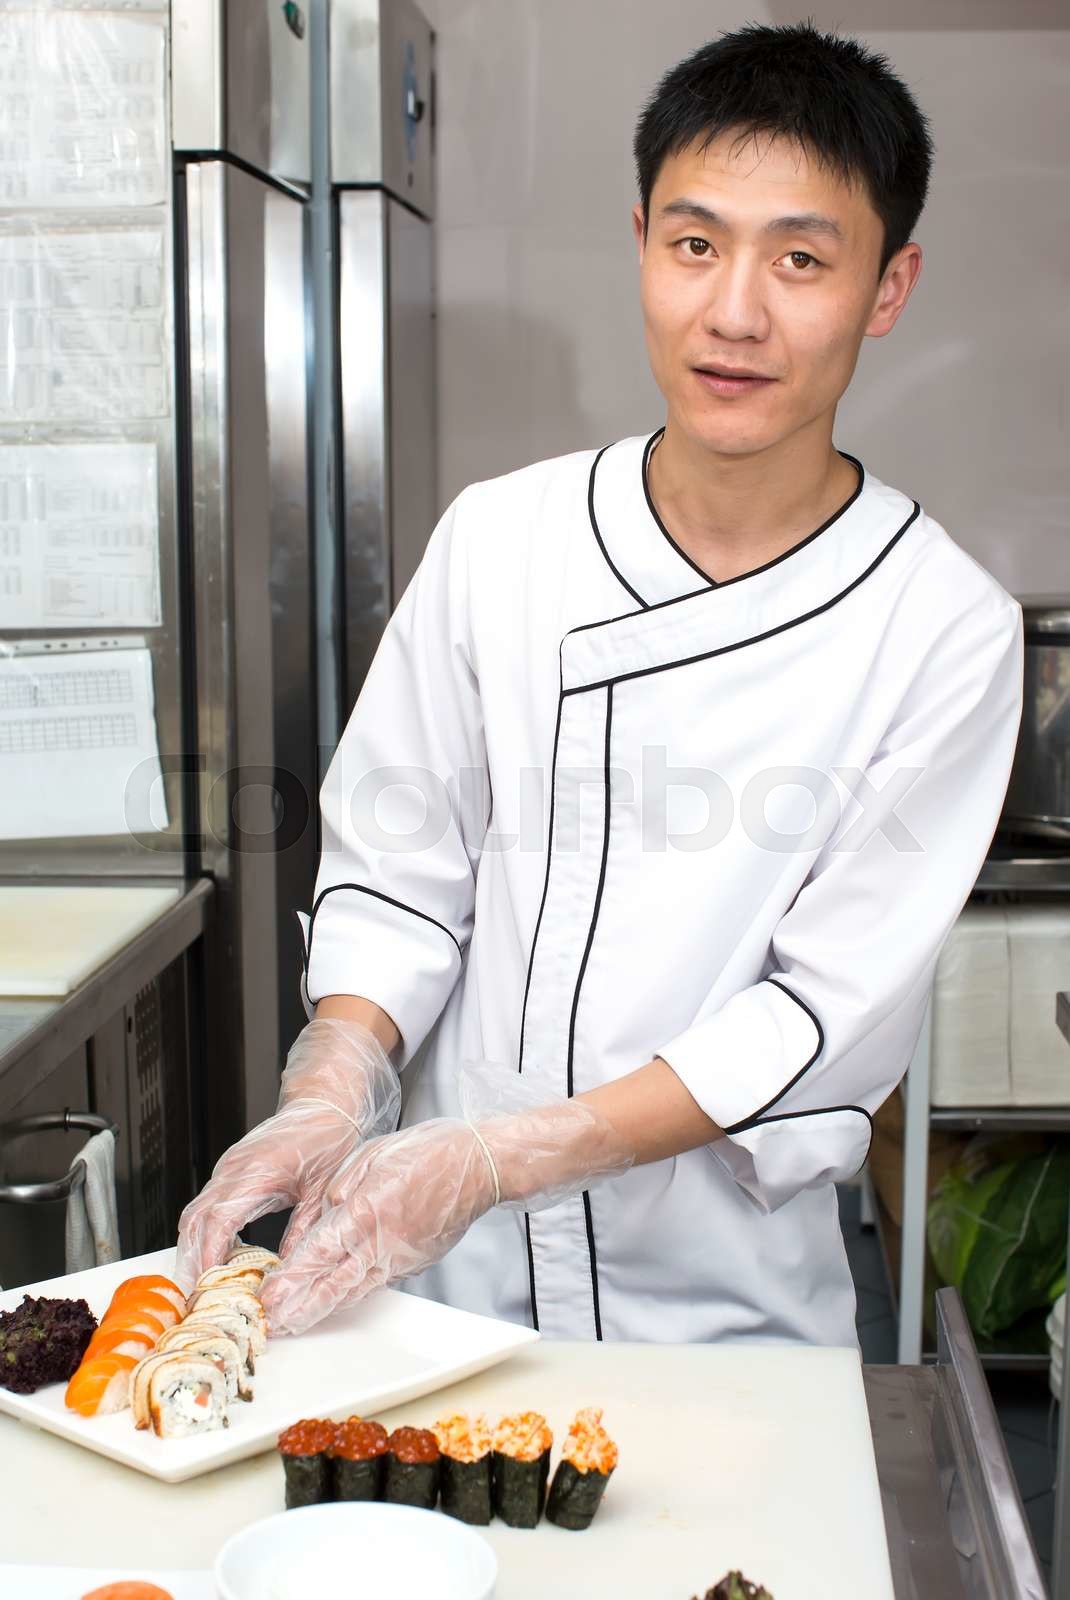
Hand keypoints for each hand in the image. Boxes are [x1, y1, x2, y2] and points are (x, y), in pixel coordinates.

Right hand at [175, 1018, 400, 1287]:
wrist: (326, 1103)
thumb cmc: (329, 1138)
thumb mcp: (322, 1191)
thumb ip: (304, 1231)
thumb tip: (289, 1271)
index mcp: (256, 1172)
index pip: (218, 1220)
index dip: (209, 1256)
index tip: (207, 1285)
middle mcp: (234, 1169)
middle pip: (195, 1220)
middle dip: (192, 1261)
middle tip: (197, 1297)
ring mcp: (229, 1168)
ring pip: (195, 1214)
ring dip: (194, 1249)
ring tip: (204, 1285)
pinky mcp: (231, 1169)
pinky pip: (207, 1205)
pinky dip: (205, 1233)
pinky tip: (219, 1256)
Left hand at [259, 1091, 634, 1336]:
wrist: (481, 1165)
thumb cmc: (432, 1151)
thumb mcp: (375, 1153)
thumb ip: (344, 1184)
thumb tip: (326, 1209)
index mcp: (368, 1209)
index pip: (321, 1251)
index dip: (292, 1279)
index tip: (269, 1296)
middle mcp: (382, 1240)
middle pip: (334, 1283)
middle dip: (300, 1307)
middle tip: (274, 1325)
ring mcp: (401, 1256)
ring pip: (355, 1290)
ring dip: (323, 1309)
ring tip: (295, 1323)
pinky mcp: (415, 1262)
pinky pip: (377, 1282)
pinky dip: (352, 1296)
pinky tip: (334, 1304)